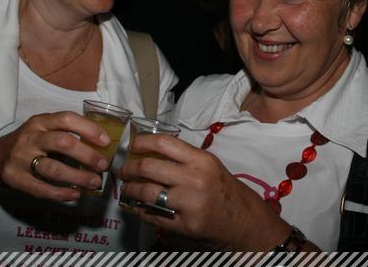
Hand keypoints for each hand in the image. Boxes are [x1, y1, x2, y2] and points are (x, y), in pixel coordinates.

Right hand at [0, 111, 110, 201]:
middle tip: (103, 165)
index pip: (66, 119)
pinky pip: (42, 189)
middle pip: (62, 143)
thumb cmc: (29, 144)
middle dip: (87, 155)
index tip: (106, 141)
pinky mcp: (15, 179)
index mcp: (40, 122)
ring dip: (77, 177)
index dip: (88, 129)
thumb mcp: (43, 130)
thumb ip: (66, 133)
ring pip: (53, 169)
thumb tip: (101, 146)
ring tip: (94, 182)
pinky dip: (61, 193)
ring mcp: (21, 158)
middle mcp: (30, 137)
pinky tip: (75, 194)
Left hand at [119, 135, 288, 249]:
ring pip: (146, 192)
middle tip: (124, 170)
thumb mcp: (208, 166)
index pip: (164, 143)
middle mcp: (194, 179)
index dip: (142, 142)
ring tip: (127, 189)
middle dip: (129, 168)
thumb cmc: (224, 189)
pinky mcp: (185, 224)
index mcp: (200, 160)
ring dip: (130, 190)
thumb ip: (183, 158)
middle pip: (149, 167)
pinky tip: (138, 207)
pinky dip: (141, 210)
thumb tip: (150, 150)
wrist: (243, 221)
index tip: (132, 146)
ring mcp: (189, 203)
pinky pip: (153, 215)